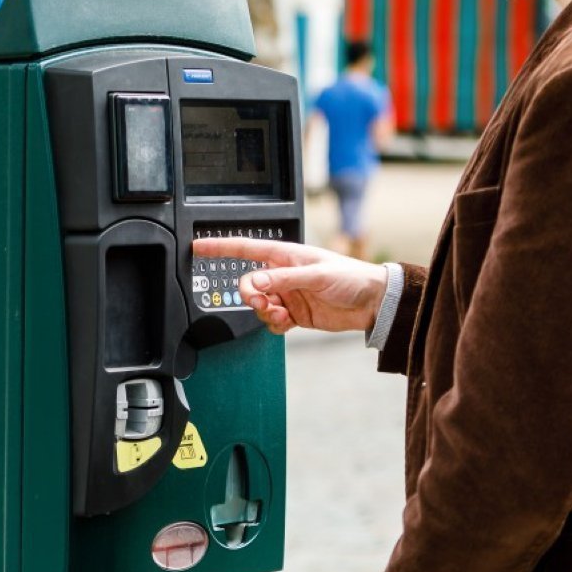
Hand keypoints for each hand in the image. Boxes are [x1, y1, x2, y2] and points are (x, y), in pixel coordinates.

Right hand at [192, 237, 387, 334]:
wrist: (373, 302)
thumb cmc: (352, 278)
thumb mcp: (317, 275)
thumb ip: (283, 279)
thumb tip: (255, 282)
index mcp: (285, 255)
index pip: (245, 248)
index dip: (220, 247)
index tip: (198, 246)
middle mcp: (283, 274)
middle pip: (249, 284)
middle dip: (250, 295)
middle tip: (262, 302)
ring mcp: (288, 294)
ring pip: (258, 305)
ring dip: (265, 313)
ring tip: (282, 315)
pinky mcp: (295, 313)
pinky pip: (272, 321)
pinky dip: (274, 325)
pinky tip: (287, 323)